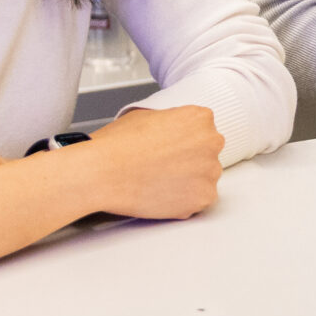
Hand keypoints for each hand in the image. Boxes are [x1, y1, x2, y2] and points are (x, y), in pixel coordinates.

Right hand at [72, 104, 223, 219]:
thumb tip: (173, 129)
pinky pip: (199, 199)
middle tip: (163, 165)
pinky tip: (162, 193)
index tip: (170, 147)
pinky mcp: (203, 197)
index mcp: (200, 118)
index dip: (183, 139)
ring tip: (158, 180)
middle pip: (206, 153)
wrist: (103, 173)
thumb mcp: (146, 115)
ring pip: (204, 177)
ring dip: (187, 180)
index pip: (202, 129)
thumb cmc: (117, 145)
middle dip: (189, 159)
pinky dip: (183, 200)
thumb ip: (171, 120)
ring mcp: (210, 172)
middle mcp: (212, 142)